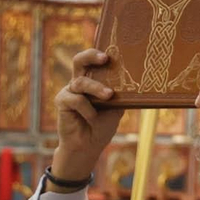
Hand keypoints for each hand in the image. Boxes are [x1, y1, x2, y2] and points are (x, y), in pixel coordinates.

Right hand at [51, 49, 122, 184]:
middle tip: (105, 58)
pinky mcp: (62, 101)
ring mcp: (69, 91)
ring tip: (108, 96)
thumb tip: (137, 82)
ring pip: (81, 82)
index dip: (100, 54)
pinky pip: (76, 99)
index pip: (94, 62)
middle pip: (79, 60)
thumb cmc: (102, 126)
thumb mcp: (116, 108)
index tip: (113, 53)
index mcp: (93, 81)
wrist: (88, 146)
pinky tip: (92, 118)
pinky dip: (87, 109)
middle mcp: (79, 82)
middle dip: (91, 55)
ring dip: (96, 89)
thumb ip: (120, 94)